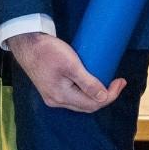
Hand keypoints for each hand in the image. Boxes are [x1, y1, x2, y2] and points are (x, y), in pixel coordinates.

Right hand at [7, 32, 125, 112]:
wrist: (27, 43)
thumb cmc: (48, 51)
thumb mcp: (71, 65)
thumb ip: (87, 82)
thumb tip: (104, 97)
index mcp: (61, 96)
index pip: (92, 104)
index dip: (110, 96)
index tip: (121, 81)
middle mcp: (56, 100)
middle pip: (86, 105)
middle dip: (105, 96)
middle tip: (118, 82)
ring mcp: (52, 95)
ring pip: (79, 101)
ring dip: (95, 94)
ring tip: (107, 81)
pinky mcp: (51, 88)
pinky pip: (72, 95)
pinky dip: (85, 91)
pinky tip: (91, 82)